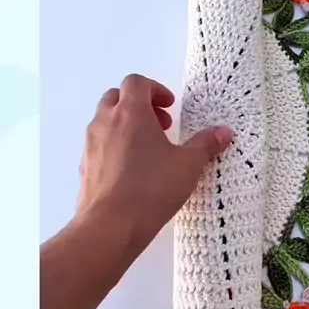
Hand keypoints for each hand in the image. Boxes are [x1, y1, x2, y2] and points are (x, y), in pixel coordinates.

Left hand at [78, 74, 232, 250]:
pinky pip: (99, 144)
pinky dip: (114, 145)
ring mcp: (91, 143)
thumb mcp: (188, 165)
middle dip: (139, 104)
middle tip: (160, 125)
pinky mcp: (84, 165)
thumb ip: (206, 145)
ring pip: (105, 120)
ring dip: (125, 124)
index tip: (170, 107)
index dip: (155, 89)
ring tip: (148, 149)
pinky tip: (132, 170)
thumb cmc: (152, 188)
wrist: (110, 226)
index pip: (136, 82)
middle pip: (117, 96)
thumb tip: (224, 132)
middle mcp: (106, 121)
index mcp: (131, 112)